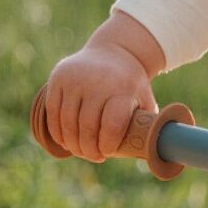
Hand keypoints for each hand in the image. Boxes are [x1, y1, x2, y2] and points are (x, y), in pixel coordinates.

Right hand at [42, 13, 165, 161]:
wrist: (114, 51)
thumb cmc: (131, 86)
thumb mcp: (145, 101)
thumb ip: (147, 126)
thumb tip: (154, 154)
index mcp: (123, 89)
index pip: (112, 125)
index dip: (107, 145)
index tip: (107, 153)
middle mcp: (97, 82)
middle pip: (87, 126)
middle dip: (88, 149)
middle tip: (93, 157)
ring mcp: (75, 78)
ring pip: (67, 122)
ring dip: (72, 143)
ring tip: (79, 151)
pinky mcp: (59, 77)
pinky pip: (53, 112)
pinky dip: (57, 130)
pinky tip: (65, 140)